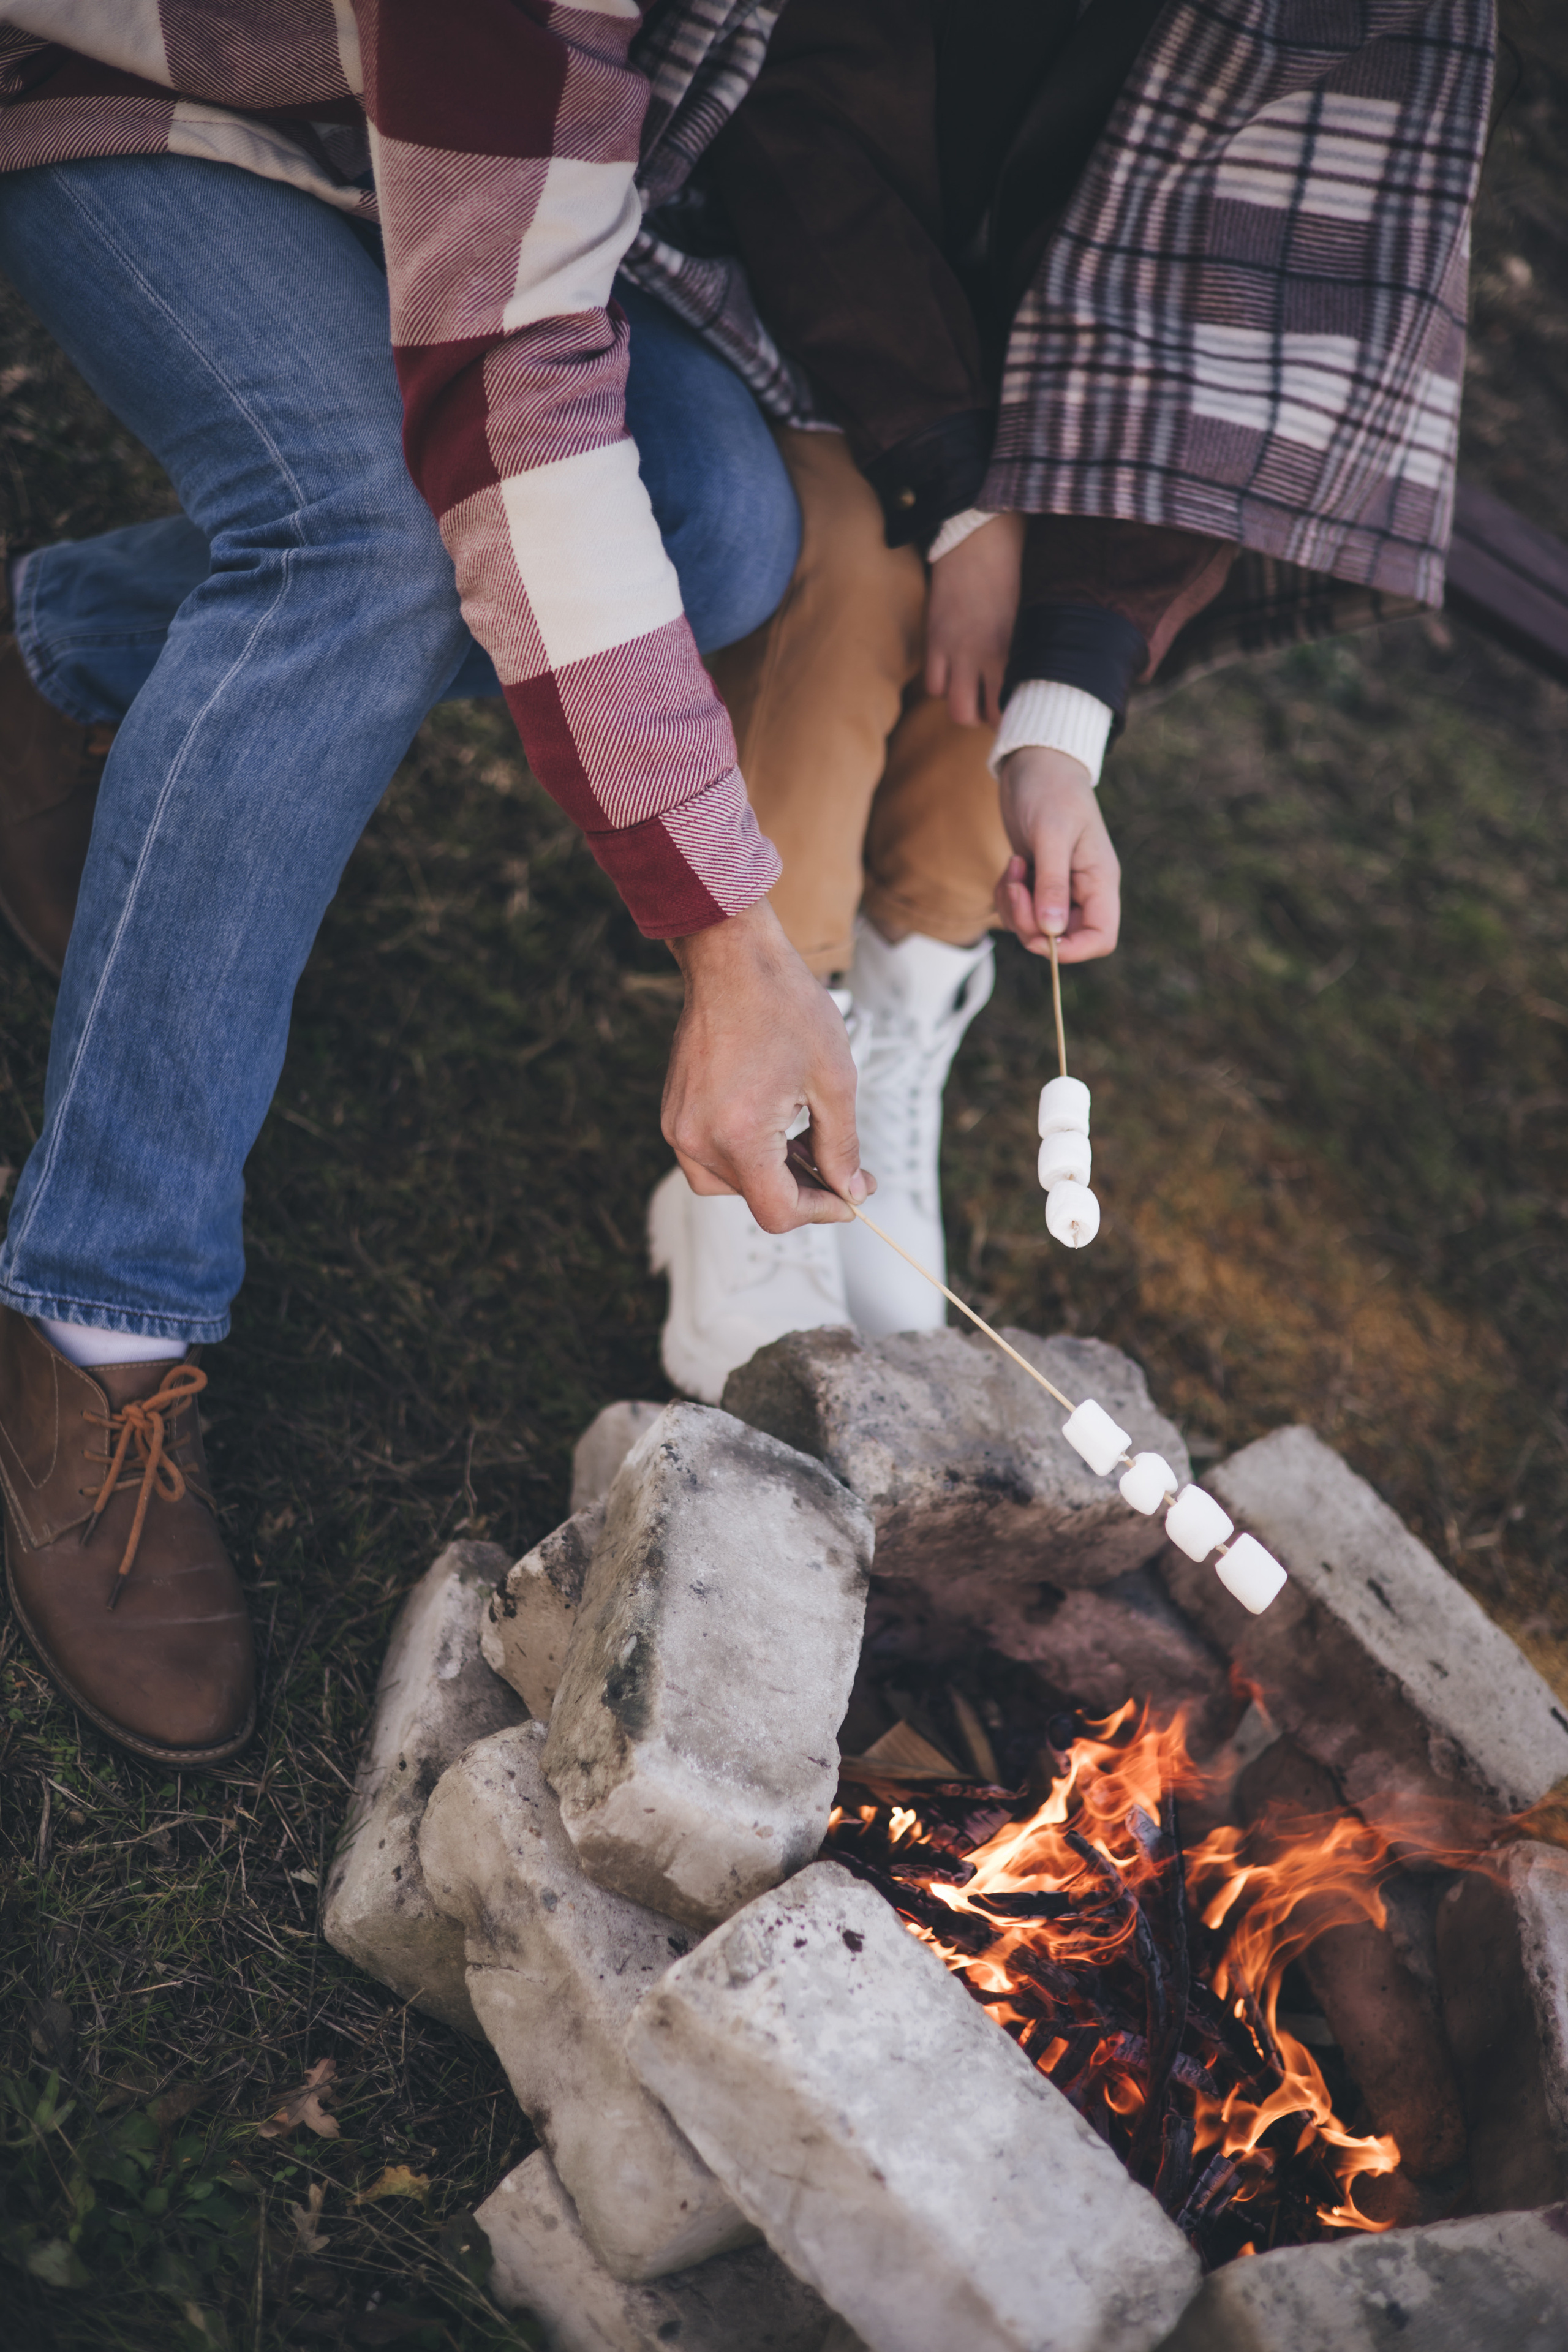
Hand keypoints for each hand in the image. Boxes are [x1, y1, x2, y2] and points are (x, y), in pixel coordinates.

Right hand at [663, 900, 872, 1229]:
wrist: (731, 959)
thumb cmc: (786, 1008)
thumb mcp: (833, 1080)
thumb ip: (842, 1146)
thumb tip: (850, 1192)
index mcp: (738, 1136)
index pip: (778, 1211)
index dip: (821, 1212)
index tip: (851, 1198)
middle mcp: (697, 1139)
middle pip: (755, 1198)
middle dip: (804, 1188)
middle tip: (842, 1163)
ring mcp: (678, 1127)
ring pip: (729, 1184)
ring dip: (773, 1173)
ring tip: (807, 1139)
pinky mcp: (672, 1113)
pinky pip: (708, 1157)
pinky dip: (745, 1154)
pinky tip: (776, 1123)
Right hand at [924, 513, 1024, 726]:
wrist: (979, 538)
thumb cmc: (1013, 571)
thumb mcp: (1031, 614)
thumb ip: (1029, 649)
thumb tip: (1036, 676)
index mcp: (1016, 650)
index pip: (1013, 705)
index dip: (1015, 717)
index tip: (1018, 713)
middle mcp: (986, 657)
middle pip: (981, 717)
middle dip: (986, 719)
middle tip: (992, 707)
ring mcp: (957, 651)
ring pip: (955, 708)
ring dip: (963, 706)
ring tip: (971, 692)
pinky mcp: (936, 640)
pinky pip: (933, 685)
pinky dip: (941, 686)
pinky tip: (952, 672)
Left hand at [995, 745, 1120, 962]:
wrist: (1034, 762)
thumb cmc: (1050, 789)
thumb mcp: (1051, 835)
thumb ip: (1052, 884)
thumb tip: (1051, 931)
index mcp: (1100, 881)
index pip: (1101, 938)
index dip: (1072, 949)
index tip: (1040, 934)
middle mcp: (1083, 890)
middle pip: (1062, 938)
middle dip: (1029, 923)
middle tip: (1015, 888)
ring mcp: (1058, 887)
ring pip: (1034, 927)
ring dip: (1014, 907)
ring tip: (1013, 867)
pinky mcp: (1036, 882)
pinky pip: (1018, 910)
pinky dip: (1006, 897)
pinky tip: (1010, 865)